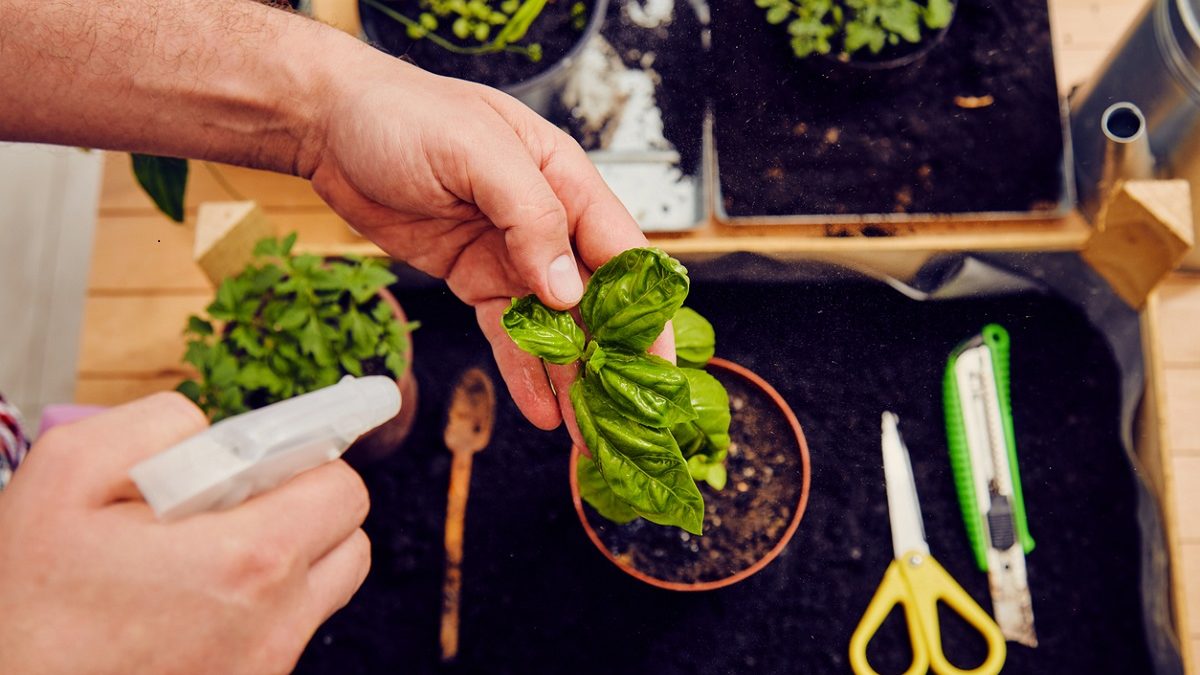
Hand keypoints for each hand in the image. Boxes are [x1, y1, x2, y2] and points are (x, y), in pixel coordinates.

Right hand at [0, 393, 369, 674]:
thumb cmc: (23, 611)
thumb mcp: (64, 478)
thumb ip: (154, 426)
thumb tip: (208, 428)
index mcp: (248, 561)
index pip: (341, 490)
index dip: (306, 461)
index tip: (274, 457)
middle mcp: (275, 624)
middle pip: (346, 541)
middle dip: (302, 508)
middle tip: (232, 503)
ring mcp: (263, 667)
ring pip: (322, 591)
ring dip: (283, 560)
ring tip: (204, 554)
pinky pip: (281, 633)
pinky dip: (254, 608)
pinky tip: (186, 602)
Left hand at [305, 53, 671, 433]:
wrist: (333, 126)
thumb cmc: (406, 115)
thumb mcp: (476, 150)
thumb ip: (529, 214)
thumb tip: (567, 288)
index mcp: (566, 181)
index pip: (622, 252)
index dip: (643, 308)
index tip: (655, 361)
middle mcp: (548, 223)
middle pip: (595, 300)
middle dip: (613, 357)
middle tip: (627, 415)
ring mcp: (511, 255)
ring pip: (555, 326)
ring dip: (572, 377)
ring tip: (588, 431)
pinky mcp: (475, 279)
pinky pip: (508, 334)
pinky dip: (525, 373)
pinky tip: (542, 410)